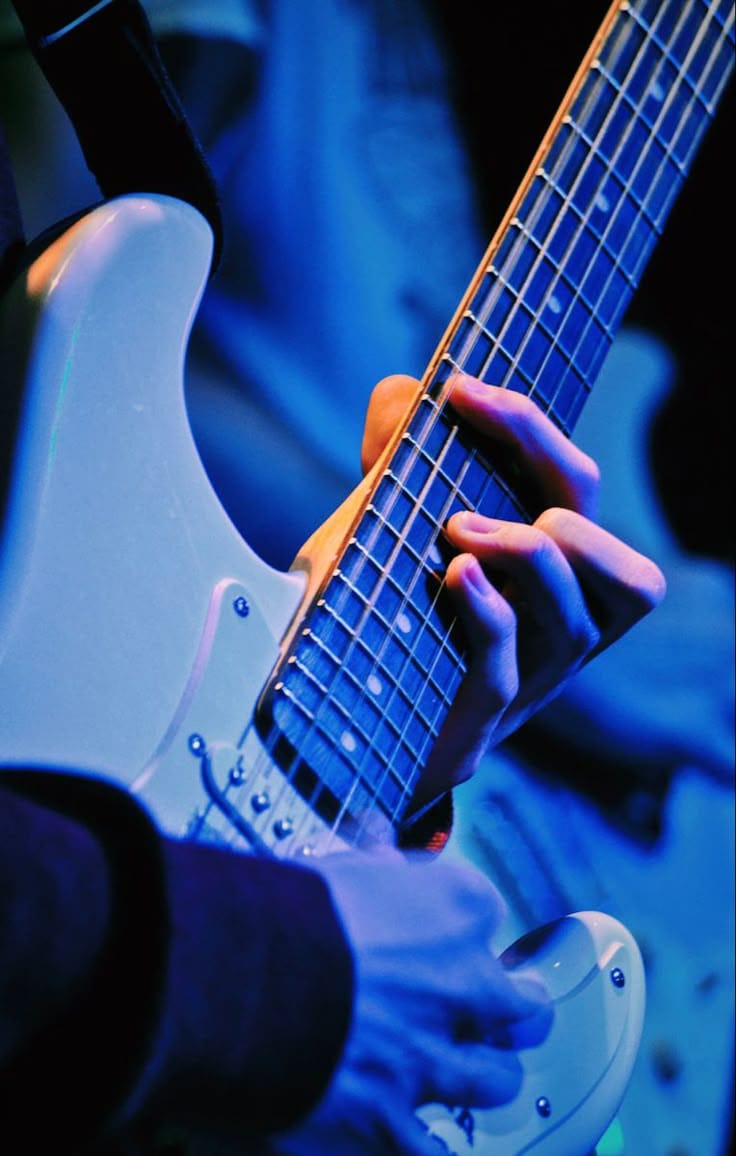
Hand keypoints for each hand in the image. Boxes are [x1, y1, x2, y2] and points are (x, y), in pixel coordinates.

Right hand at [271, 849, 551, 1154]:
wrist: (233, 975)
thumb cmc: (279, 910)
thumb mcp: (333, 869)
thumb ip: (372, 872)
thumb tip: (384, 859)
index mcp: (450, 909)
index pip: (488, 911)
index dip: (468, 927)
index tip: (455, 933)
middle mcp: (458, 983)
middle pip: (522, 1005)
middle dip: (516, 1008)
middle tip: (511, 1009)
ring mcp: (430, 1056)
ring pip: (497, 1080)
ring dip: (485, 1076)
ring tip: (475, 1075)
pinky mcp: (392, 1119)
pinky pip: (433, 1149)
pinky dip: (430, 1144)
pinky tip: (429, 1139)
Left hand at [361, 373, 666, 811]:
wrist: (330, 709)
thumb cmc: (375, 607)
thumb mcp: (384, 517)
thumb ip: (400, 448)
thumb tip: (406, 391)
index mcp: (549, 574)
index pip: (580, 492)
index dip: (532, 430)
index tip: (460, 389)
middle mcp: (555, 632)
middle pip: (628, 572)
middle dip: (556, 502)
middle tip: (469, 490)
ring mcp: (522, 684)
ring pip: (578, 623)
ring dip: (526, 557)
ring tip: (457, 536)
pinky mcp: (472, 723)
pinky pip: (506, 674)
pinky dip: (487, 614)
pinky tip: (452, 576)